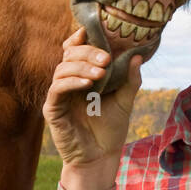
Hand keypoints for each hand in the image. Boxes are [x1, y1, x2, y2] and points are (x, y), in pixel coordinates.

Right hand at [43, 27, 142, 189]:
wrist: (100, 158)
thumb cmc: (110, 130)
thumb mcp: (125, 101)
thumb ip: (130, 79)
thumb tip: (137, 56)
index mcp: (82, 77)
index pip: (74, 50)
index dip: (79, 38)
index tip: (91, 31)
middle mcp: (68, 83)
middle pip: (68, 56)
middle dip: (87, 52)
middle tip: (106, 58)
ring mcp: (59, 96)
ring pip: (61, 69)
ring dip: (81, 66)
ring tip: (101, 72)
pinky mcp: (52, 110)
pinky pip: (57, 89)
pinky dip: (71, 82)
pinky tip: (87, 83)